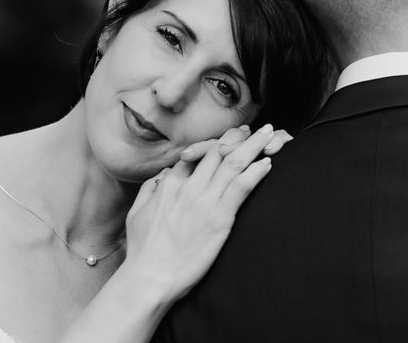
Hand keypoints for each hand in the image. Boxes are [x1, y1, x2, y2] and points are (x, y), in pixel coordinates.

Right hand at [123, 124, 276, 302]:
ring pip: (234, 162)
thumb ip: (151, 189)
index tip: (228, 137)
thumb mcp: (137, 212)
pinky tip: (267, 164)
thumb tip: (163, 176)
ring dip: (254, 145)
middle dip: (237, 137)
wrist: (150, 277)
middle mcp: (189, 186)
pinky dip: (256, 172)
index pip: (196, 154)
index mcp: (170, 184)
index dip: (215, 142)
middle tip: (253, 129)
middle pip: (218, 151)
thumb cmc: (143, 251)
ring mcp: (205, 200)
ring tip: (270, 135)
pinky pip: (242, 187)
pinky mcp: (220, 217)